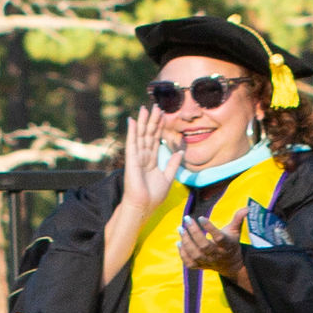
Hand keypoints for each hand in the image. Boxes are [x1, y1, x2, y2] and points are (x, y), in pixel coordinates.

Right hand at [101, 105, 179, 281]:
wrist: (143, 206)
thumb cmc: (153, 196)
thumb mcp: (168, 177)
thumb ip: (173, 163)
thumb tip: (180, 151)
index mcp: (152, 160)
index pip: (156, 140)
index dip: (159, 128)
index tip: (163, 115)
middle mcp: (143, 156)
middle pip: (149, 134)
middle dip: (152, 121)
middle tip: (156, 106)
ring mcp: (137, 157)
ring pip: (141, 135)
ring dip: (143, 122)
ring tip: (145, 108)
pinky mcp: (131, 160)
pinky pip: (132, 143)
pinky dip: (132, 131)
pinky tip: (132, 121)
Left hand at [182, 217, 254, 294]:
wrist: (231, 264)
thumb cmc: (231, 243)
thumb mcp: (236, 231)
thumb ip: (238, 219)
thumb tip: (246, 208)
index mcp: (226, 245)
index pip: (218, 237)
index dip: (210, 228)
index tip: (201, 217)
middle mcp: (217, 254)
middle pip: (204, 246)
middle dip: (194, 232)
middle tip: (187, 219)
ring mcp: (208, 261)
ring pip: (195, 254)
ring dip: (186, 242)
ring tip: (180, 229)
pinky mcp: (201, 266)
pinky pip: (190, 263)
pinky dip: (183, 254)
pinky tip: (179, 243)